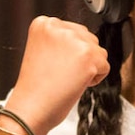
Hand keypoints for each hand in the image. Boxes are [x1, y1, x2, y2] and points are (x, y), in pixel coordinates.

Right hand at [4, 16, 109, 134]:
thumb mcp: (42, 51)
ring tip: (67, 78)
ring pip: (98, 52)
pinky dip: (95, 79)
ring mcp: (75, 41)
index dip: (69, 52)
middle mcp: (59, 27)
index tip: (55, 64)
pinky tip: (75, 84)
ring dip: (89, 67)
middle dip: (81, 58)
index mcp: (44, 23)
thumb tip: (85, 40)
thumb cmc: (35, 87)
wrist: (30, 110)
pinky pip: (105, 66)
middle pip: (88, 39)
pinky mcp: (89, 56)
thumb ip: (61, 40)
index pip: (74, 31)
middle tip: (61, 74)